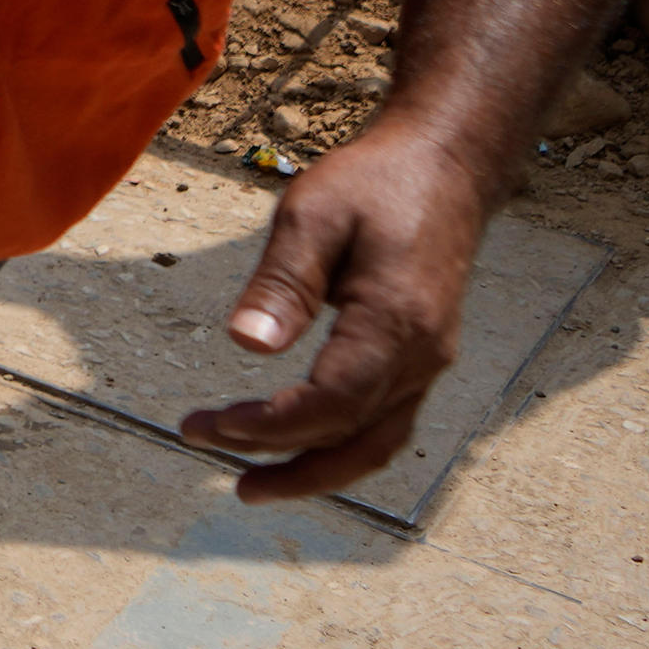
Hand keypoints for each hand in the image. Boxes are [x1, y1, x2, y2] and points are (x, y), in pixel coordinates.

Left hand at [173, 114, 495, 502]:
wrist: (445, 166)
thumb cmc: (375, 182)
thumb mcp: (314, 213)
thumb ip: (283, 281)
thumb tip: (246, 343)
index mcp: (396, 322)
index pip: (333, 402)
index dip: (272, 426)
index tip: (212, 423)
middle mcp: (421, 355)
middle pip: (353, 439)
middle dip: (278, 455)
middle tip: (203, 443)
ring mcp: (426, 361)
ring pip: (375, 444)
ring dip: (313, 472)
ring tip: (249, 483)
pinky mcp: (420, 358)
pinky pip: (384, 424)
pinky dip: (339, 449)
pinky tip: (297, 450)